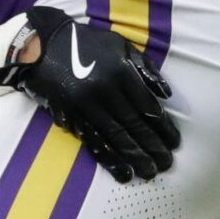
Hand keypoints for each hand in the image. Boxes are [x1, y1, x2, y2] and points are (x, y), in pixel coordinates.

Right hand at [0, 4, 180, 183]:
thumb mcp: (121, 45)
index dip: (162, 127)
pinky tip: (122, 172)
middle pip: (133, 124)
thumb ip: (145, 68)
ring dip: (134, 157)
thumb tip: (166, 94)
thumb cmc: (89, 44)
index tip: (175, 143)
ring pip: (114, 137)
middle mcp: (104, 91)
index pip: (146, 106)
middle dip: (152, 146)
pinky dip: (109, 159)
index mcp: (120, 72)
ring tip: (149, 173)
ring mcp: (85, 106)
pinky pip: (93, 141)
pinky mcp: (70, 116)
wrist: (44, 45)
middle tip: (167, 164)